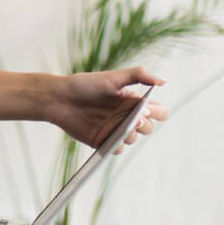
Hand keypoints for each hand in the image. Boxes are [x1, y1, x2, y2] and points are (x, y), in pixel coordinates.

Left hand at [51, 66, 168, 154]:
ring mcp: (115, 130)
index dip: (157, 112)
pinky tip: (109, 138)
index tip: (145, 107)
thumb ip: (139, 75)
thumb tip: (164, 82)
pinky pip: (117, 149)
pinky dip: (116, 145)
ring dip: (130, 135)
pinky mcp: (102, 141)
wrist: (59, 98)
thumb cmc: (85, 84)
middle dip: (144, 125)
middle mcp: (126, 116)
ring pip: (133, 139)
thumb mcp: (113, 76)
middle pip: (149, 128)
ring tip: (121, 127)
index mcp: (132, 101)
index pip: (158, 111)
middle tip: (133, 119)